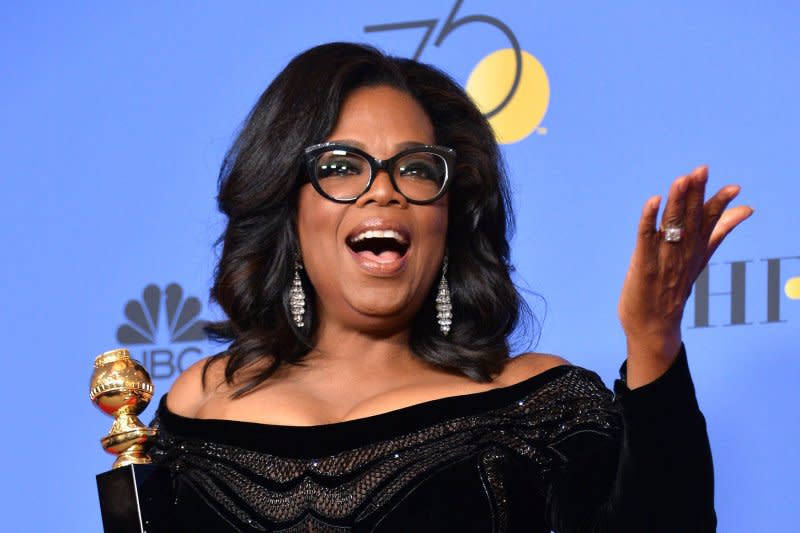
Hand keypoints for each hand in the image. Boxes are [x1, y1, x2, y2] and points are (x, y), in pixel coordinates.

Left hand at [618, 165, 753, 386]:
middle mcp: (683, 252)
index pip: (710, 221)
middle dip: (696, 194)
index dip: (720, 203)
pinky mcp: (643, 264)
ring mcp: (663, 258)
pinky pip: (646, 238)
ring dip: (676, 201)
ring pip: (671, 224)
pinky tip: (652, 201)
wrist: (654, 326)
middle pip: (691, 218)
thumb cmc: (673, 288)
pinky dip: (649, 219)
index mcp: (697, 249)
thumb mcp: (701, 257)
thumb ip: (719, 231)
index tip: (733, 187)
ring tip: (682, 179)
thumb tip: (745, 209)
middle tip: (701, 170)